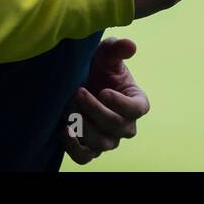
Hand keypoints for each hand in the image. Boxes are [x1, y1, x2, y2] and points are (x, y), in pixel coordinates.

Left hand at [62, 38, 150, 164]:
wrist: (78, 83)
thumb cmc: (98, 68)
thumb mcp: (106, 54)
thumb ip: (117, 49)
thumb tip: (130, 46)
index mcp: (137, 102)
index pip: (137, 110)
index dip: (121, 104)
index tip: (104, 91)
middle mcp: (126, 125)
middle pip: (117, 127)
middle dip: (96, 110)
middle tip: (78, 93)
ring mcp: (109, 140)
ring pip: (101, 143)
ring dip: (84, 126)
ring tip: (69, 107)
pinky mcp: (90, 149)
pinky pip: (84, 157)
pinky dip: (74, 148)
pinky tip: (65, 129)